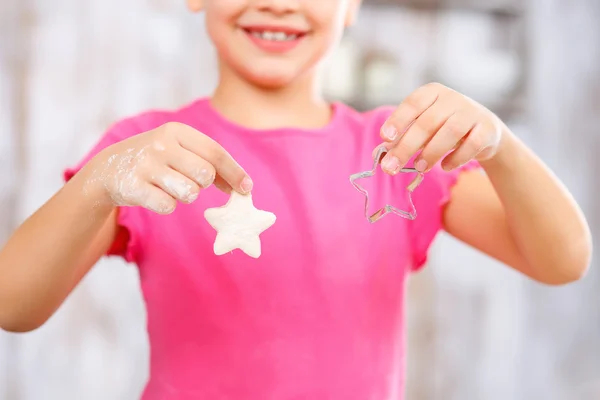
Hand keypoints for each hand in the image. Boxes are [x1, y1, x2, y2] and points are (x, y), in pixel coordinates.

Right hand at [82, 122, 251, 214]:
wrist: (107, 169)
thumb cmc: (156, 161)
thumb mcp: (180, 152)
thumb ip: (210, 164)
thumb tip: (244, 187)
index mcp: (176, 131)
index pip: (215, 152)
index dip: (234, 172)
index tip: (247, 189)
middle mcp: (161, 144)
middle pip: (205, 175)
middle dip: (203, 185)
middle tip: (189, 181)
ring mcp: (145, 165)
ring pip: (189, 193)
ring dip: (185, 196)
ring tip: (170, 187)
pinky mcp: (133, 187)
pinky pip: (168, 206)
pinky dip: (167, 205)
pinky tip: (155, 195)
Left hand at [378, 82, 506, 173]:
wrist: (485, 131)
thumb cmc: (445, 128)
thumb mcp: (424, 128)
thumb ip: (403, 138)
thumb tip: (383, 154)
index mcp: (432, 93)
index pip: (413, 103)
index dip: (398, 120)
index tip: (385, 138)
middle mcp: (452, 98)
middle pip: (427, 122)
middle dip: (406, 147)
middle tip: (391, 167)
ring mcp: (472, 112)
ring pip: (450, 132)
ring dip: (431, 152)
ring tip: (418, 168)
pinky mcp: (487, 129)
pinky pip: (471, 145)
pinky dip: (456, 158)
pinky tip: (445, 167)